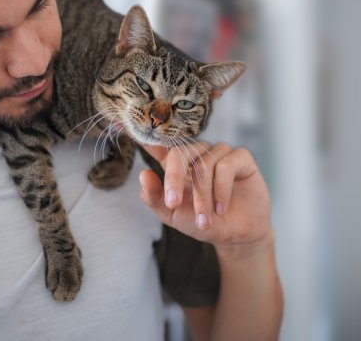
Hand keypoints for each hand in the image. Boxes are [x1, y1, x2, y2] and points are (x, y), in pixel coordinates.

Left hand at [139, 141, 272, 253]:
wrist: (235, 235)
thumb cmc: (201, 221)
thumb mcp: (173, 214)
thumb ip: (155, 197)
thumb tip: (144, 174)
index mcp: (176, 164)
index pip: (157, 143)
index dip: (145, 135)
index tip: (120, 124)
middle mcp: (197, 153)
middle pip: (179, 152)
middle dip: (174, 179)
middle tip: (173, 204)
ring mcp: (219, 152)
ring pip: (204, 165)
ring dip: (203, 197)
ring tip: (205, 220)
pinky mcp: (241, 157)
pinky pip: (226, 165)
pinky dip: (221, 190)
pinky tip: (222, 208)